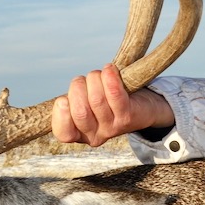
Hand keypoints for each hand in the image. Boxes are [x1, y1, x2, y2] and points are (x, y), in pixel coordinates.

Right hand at [52, 64, 175, 146]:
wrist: (143, 109)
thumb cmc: (107, 102)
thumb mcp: (86, 105)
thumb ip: (72, 102)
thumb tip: (63, 102)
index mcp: (80, 135)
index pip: (64, 134)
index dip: (61, 115)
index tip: (63, 99)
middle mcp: (96, 136)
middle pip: (80, 111)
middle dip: (78, 87)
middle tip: (84, 80)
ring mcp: (113, 128)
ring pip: (96, 100)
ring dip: (94, 78)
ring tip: (99, 74)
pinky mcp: (127, 116)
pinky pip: (115, 95)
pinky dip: (110, 78)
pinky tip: (109, 69)